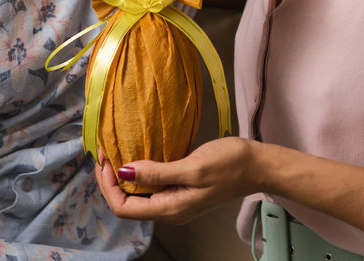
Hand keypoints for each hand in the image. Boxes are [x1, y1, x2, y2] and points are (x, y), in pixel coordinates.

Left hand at [95, 138, 259, 224]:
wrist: (258, 166)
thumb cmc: (229, 165)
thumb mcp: (192, 167)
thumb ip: (157, 172)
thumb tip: (124, 172)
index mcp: (170, 209)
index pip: (124, 208)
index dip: (109, 186)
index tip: (106, 159)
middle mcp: (170, 210)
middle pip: (128, 203)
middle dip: (111, 180)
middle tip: (106, 152)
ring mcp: (176, 201)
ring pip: (139, 195)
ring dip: (124, 176)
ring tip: (116, 152)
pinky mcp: (181, 190)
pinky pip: (152, 186)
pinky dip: (140, 173)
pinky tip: (138, 156)